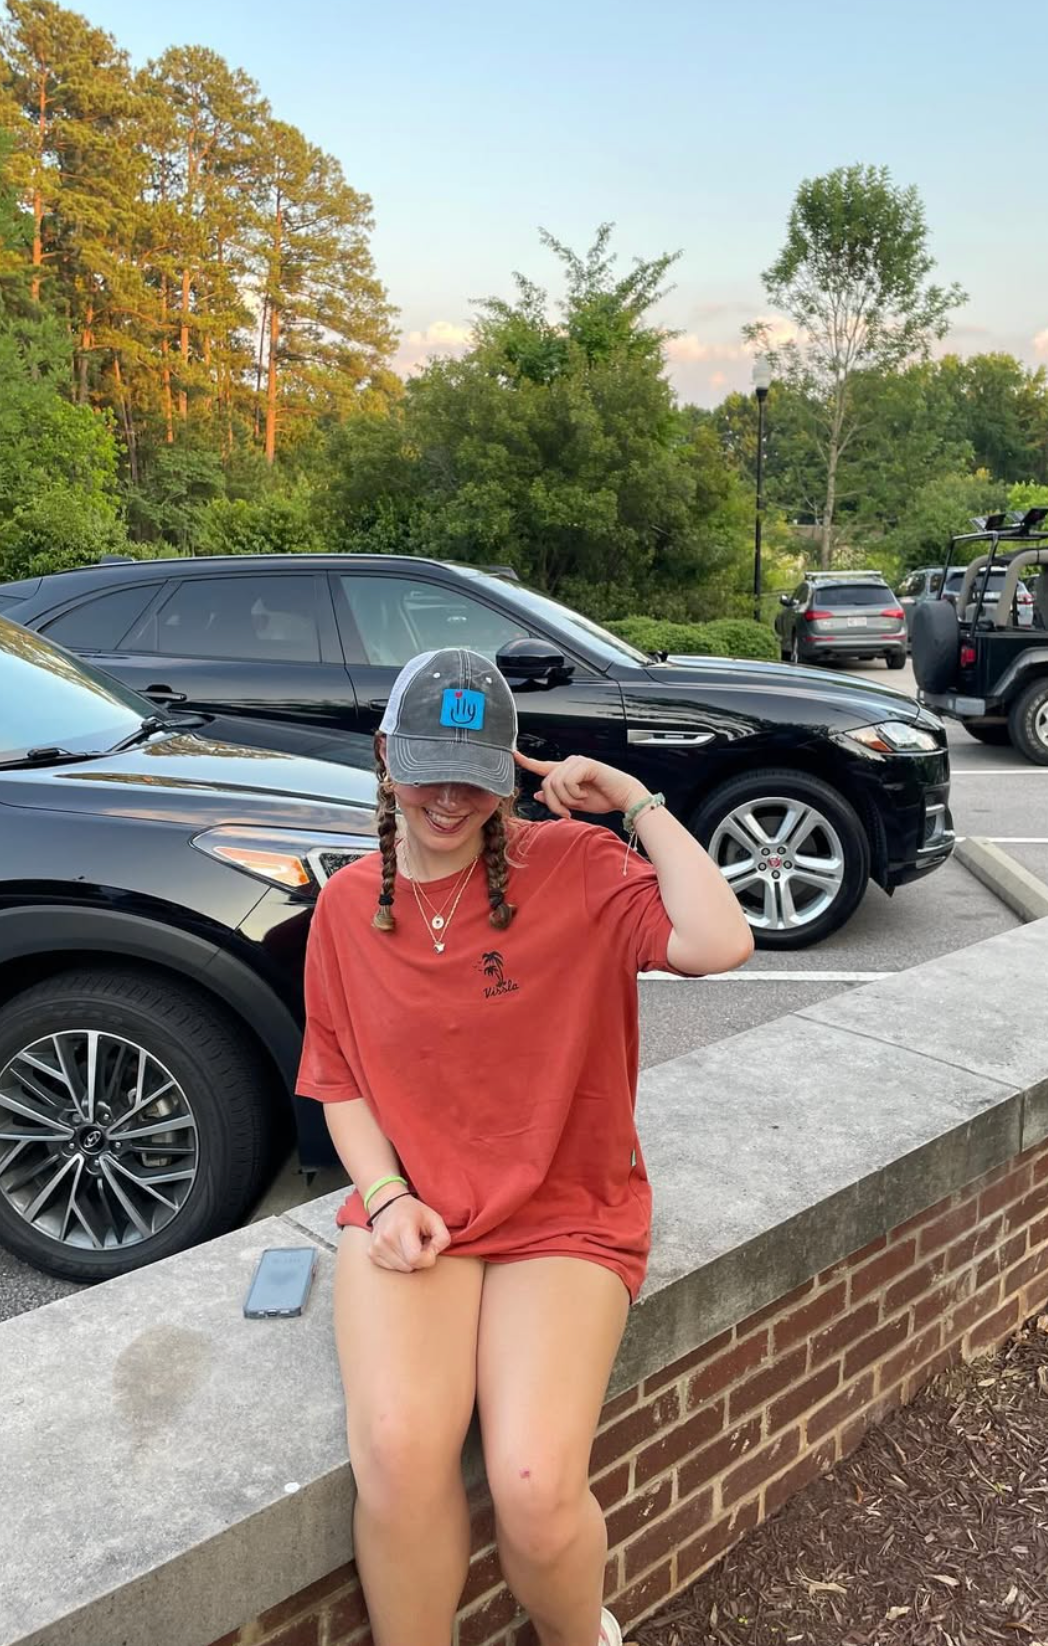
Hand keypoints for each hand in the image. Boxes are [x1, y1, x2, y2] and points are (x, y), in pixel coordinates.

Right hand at [368, 1194, 450, 1272]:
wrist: (387, 1204)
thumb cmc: (414, 1212)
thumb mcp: (435, 1218)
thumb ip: (443, 1238)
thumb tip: (434, 1255)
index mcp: (403, 1227)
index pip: (415, 1258)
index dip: (428, 1258)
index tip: (429, 1246)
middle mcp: (386, 1237)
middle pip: (410, 1265)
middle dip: (420, 1258)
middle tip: (419, 1242)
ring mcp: (376, 1246)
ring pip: (402, 1269)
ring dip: (409, 1260)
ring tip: (408, 1243)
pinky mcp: (371, 1253)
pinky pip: (392, 1268)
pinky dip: (399, 1261)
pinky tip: (399, 1247)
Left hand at [513, 751, 648, 819]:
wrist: (624, 798)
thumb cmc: (603, 798)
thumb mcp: (573, 802)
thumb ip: (556, 798)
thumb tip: (537, 795)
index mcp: (565, 771)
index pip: (541, 765)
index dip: (526, 761)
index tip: (513, 755)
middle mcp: (569, 763)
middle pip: (546, 784)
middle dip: (554, 803)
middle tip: (567, 813)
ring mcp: (576, 762)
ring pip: (555, 784)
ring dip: (567, 800)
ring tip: (580, 801)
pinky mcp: (585, 764)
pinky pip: (568, 782)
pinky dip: (575, 794)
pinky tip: (585, 794)